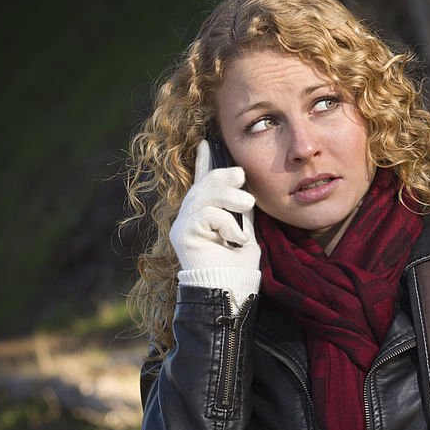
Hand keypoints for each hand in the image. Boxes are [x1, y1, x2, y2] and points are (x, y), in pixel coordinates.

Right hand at [170, 140, 260, 308]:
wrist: (233, 287)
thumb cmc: (240, 263)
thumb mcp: (245, 227)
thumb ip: (240, 207)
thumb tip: (241, 180)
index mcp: (206, 212)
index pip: (202, 181)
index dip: (203, 162)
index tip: (206, 142)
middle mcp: (190, 216)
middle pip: (203, 184)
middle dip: (224, 176)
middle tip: (243, 178)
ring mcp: (183, 225)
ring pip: (204, 195)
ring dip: (230, 197)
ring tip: (247, 204)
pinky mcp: (182, 235)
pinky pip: (206, 215)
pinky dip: (226, 224)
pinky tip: (235, 238)